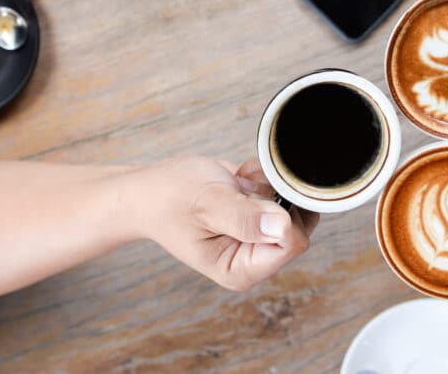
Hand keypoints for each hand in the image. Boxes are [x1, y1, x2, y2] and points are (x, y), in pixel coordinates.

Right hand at [126, 157, 318, 290]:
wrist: (150, 189)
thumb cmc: (169, 199)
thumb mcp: (207, 204)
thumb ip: (245, 218)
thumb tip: (284, 227)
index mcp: (240, 269)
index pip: (291, 245)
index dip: (282, 215)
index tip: (253, 195)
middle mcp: (254, 258)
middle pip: (298, 226)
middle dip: (274, 198)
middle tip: (239, 189)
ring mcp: (258, 237)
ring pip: (291, 204)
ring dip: (267, 185)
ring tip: (235, 185)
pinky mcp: (258, 216)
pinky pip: (280, 191)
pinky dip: (263, 178)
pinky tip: (237, 180)